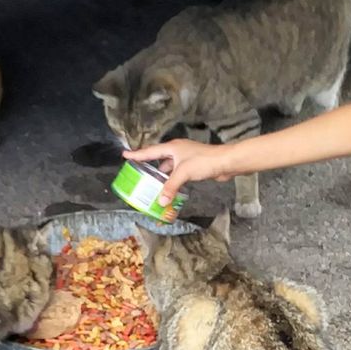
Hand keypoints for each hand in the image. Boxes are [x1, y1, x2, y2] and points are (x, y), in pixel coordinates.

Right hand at [123, 139, 237, 204]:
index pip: (150, 151)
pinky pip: (178, 173)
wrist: (225, 162)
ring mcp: (186, 158)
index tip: (125, 155)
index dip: (137, 154)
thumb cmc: (204, 161)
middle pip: (159, 158)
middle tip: (138, 173)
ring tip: (152, 184)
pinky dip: (172, 180)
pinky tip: (170, 188)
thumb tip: (161, 201)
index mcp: (172, 148)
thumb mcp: (184, 173)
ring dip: (162, 175)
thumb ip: (171, 187)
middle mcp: (177, 151)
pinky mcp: (193, 166)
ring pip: (169, 167)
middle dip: (149, 166)